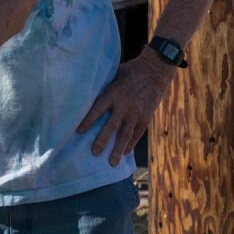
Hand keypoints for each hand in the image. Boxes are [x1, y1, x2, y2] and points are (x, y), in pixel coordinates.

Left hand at [76, 50, 172, 165]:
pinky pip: (137, 133)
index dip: (87, 121)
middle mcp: (124, 105)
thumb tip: (89, 94)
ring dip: (118, 149)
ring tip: (112, 163)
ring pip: (125, 134)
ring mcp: (136, 112)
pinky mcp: (146, 116)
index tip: (77, 132)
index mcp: (113, 93)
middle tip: (94, 153)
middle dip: (102, 141)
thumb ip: (105, 87)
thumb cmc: (131, 71)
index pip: (97, 110)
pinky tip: (125, 153)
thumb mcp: (115, 75)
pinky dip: (131, 144)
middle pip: (111, 126)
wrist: (155, 70)